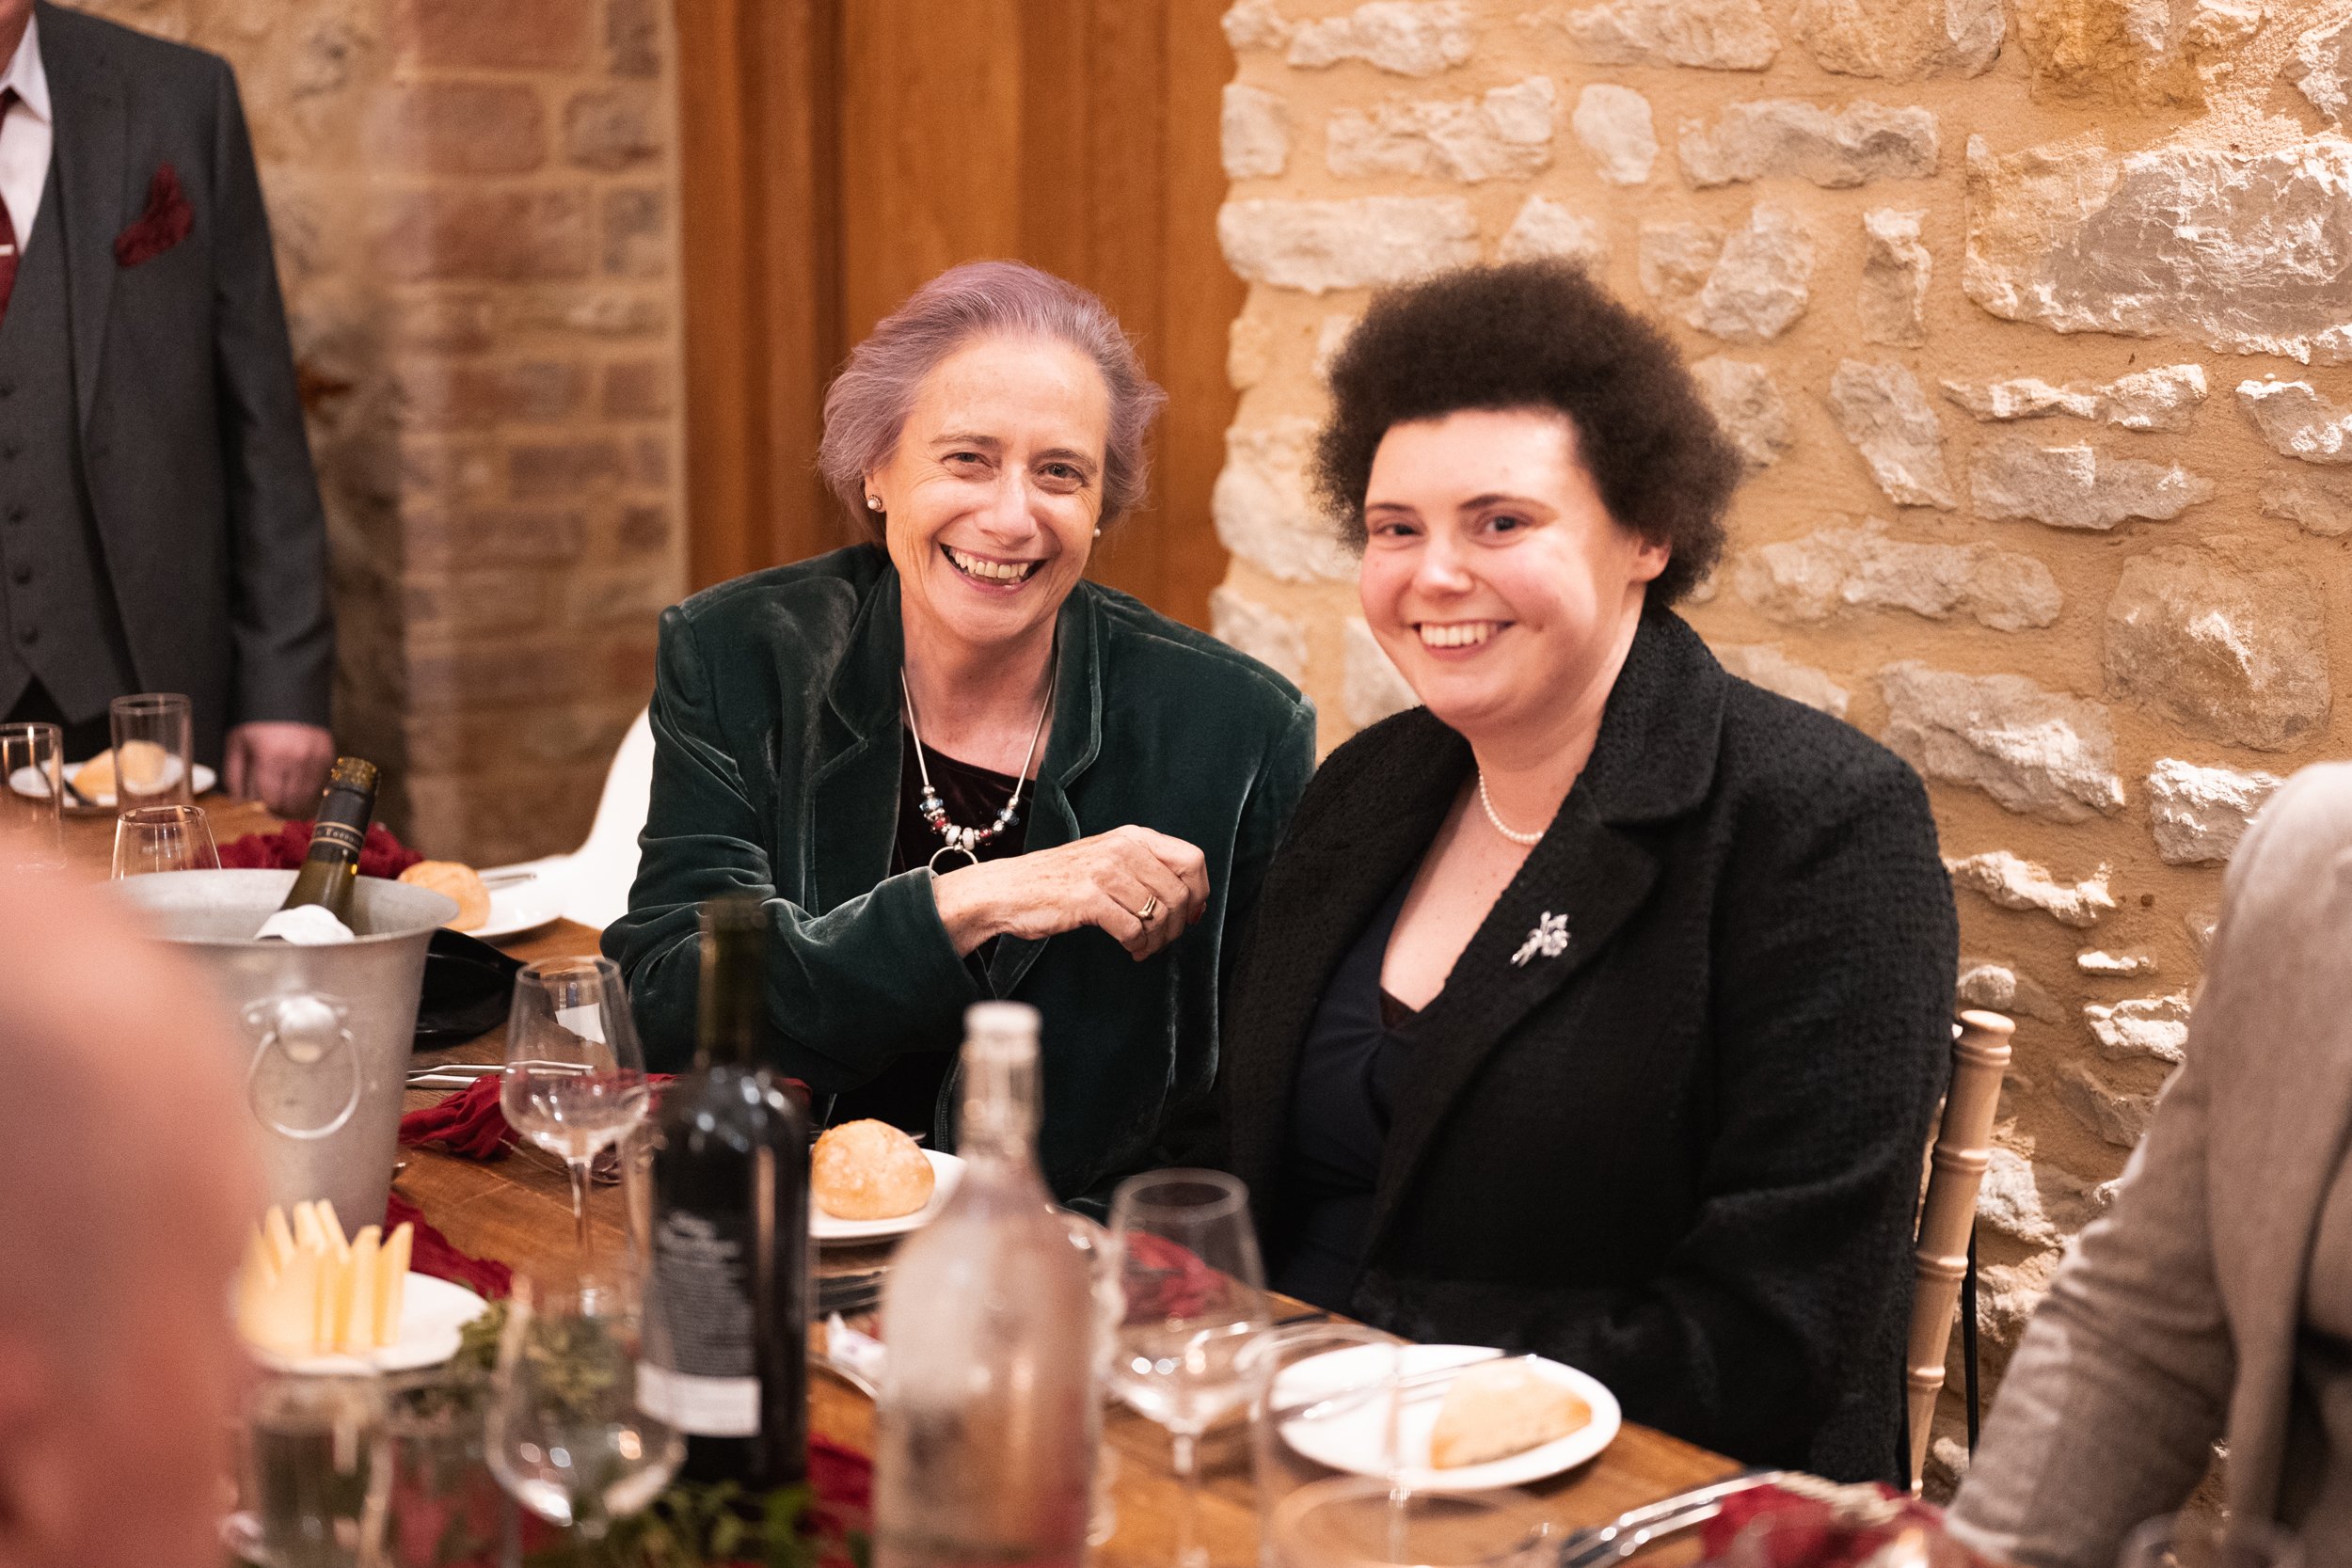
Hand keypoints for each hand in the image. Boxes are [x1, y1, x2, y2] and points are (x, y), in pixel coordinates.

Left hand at [224, 722, 336, 815]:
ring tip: (290, 802)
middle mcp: (297, 759)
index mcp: (272, 757)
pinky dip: (312, 790)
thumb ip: (235, 774)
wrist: (285, 692)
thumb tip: (238, 800)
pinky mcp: (328, 753)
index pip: (274, 799)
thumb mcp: (237, 742)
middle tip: (276, 809)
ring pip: (310, 796)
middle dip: (283, 809)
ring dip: (299, 803)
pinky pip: (322, 783)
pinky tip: (302, 786)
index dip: (268, 809)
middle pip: (293, 802)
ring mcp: (316, 757)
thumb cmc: (257, 717)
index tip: (264, 809)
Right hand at [932, 825, 1209, 961]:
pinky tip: (1130, 950)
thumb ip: (1146, 869)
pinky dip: (1138, 946)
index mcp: (1132, 836)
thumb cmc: (1059, 881)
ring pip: (1159, 914)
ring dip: (1157, 940)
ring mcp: (1104, 872)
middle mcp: (1122, 848)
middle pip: (1180, 892)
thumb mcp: (1108, 859)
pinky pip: (1133, 930)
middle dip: (1178, 925)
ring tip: (1144, 947)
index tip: (1192, 914)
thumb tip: (1192, 899)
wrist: (1009, 890)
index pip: (1192, 859)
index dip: (1200, 891)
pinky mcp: (1088, 898)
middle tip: (1163, 940)